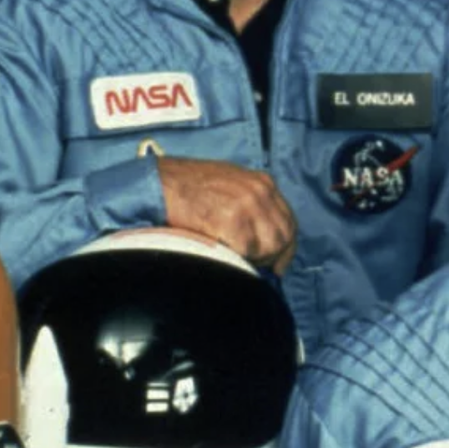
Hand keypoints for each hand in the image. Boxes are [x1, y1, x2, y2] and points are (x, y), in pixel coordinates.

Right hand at [155, 155, 298, 271]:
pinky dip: (236, 257)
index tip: (278, 264)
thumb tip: (260, 234)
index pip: (288, 222)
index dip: (285, 247)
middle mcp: (260, 191)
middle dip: (271, 256)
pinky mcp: (231, 219)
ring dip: (254, 258)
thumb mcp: (229, 185)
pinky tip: (221, 252)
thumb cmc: (188, 187)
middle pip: (283, 236)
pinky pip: (245, 251)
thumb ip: (249, 204)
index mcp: (263, 183)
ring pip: (269, 246)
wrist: (160, 182)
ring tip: (234, 256)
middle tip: (253, 265)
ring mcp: (247, 205)